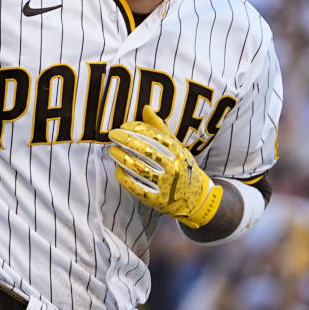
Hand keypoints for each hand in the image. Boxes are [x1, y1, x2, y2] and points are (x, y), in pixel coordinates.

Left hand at [107, 106, 222, 227]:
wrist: (197, 198)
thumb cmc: (183, 167)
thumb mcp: (178, 147)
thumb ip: (160, 129)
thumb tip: (145, 108)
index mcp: (179, 153)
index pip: (155, 135)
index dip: (136, 128)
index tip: (124, 125)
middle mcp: (174, 168)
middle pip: (145, 150)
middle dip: (125, 140)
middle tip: (113, 134)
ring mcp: (166, 186)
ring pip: (138, 168)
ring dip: (121, 157)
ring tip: (112, 150)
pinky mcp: (157, 201)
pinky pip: (136, 188)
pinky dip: (123, 177)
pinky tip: (117, 170)